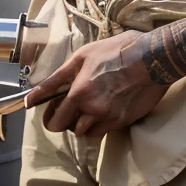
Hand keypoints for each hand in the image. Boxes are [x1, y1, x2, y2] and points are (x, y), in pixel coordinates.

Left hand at [28, 31, 162, 137]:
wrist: (152, 59)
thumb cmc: (115, 53)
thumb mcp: (81, 58)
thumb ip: (56, 79)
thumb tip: (33, 95)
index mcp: (80, 94)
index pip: (55, 121)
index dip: (48, 118)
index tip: (47, 113)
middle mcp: (93, 111)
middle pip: (69, 129)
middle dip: (66, 119)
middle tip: (69, 105)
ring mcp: (110, 119)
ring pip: (86, 133)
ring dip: (82, 123)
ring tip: (87, 106)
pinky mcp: (123, 122)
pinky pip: (103, 131)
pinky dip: (98, 124)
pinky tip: (103, 107)